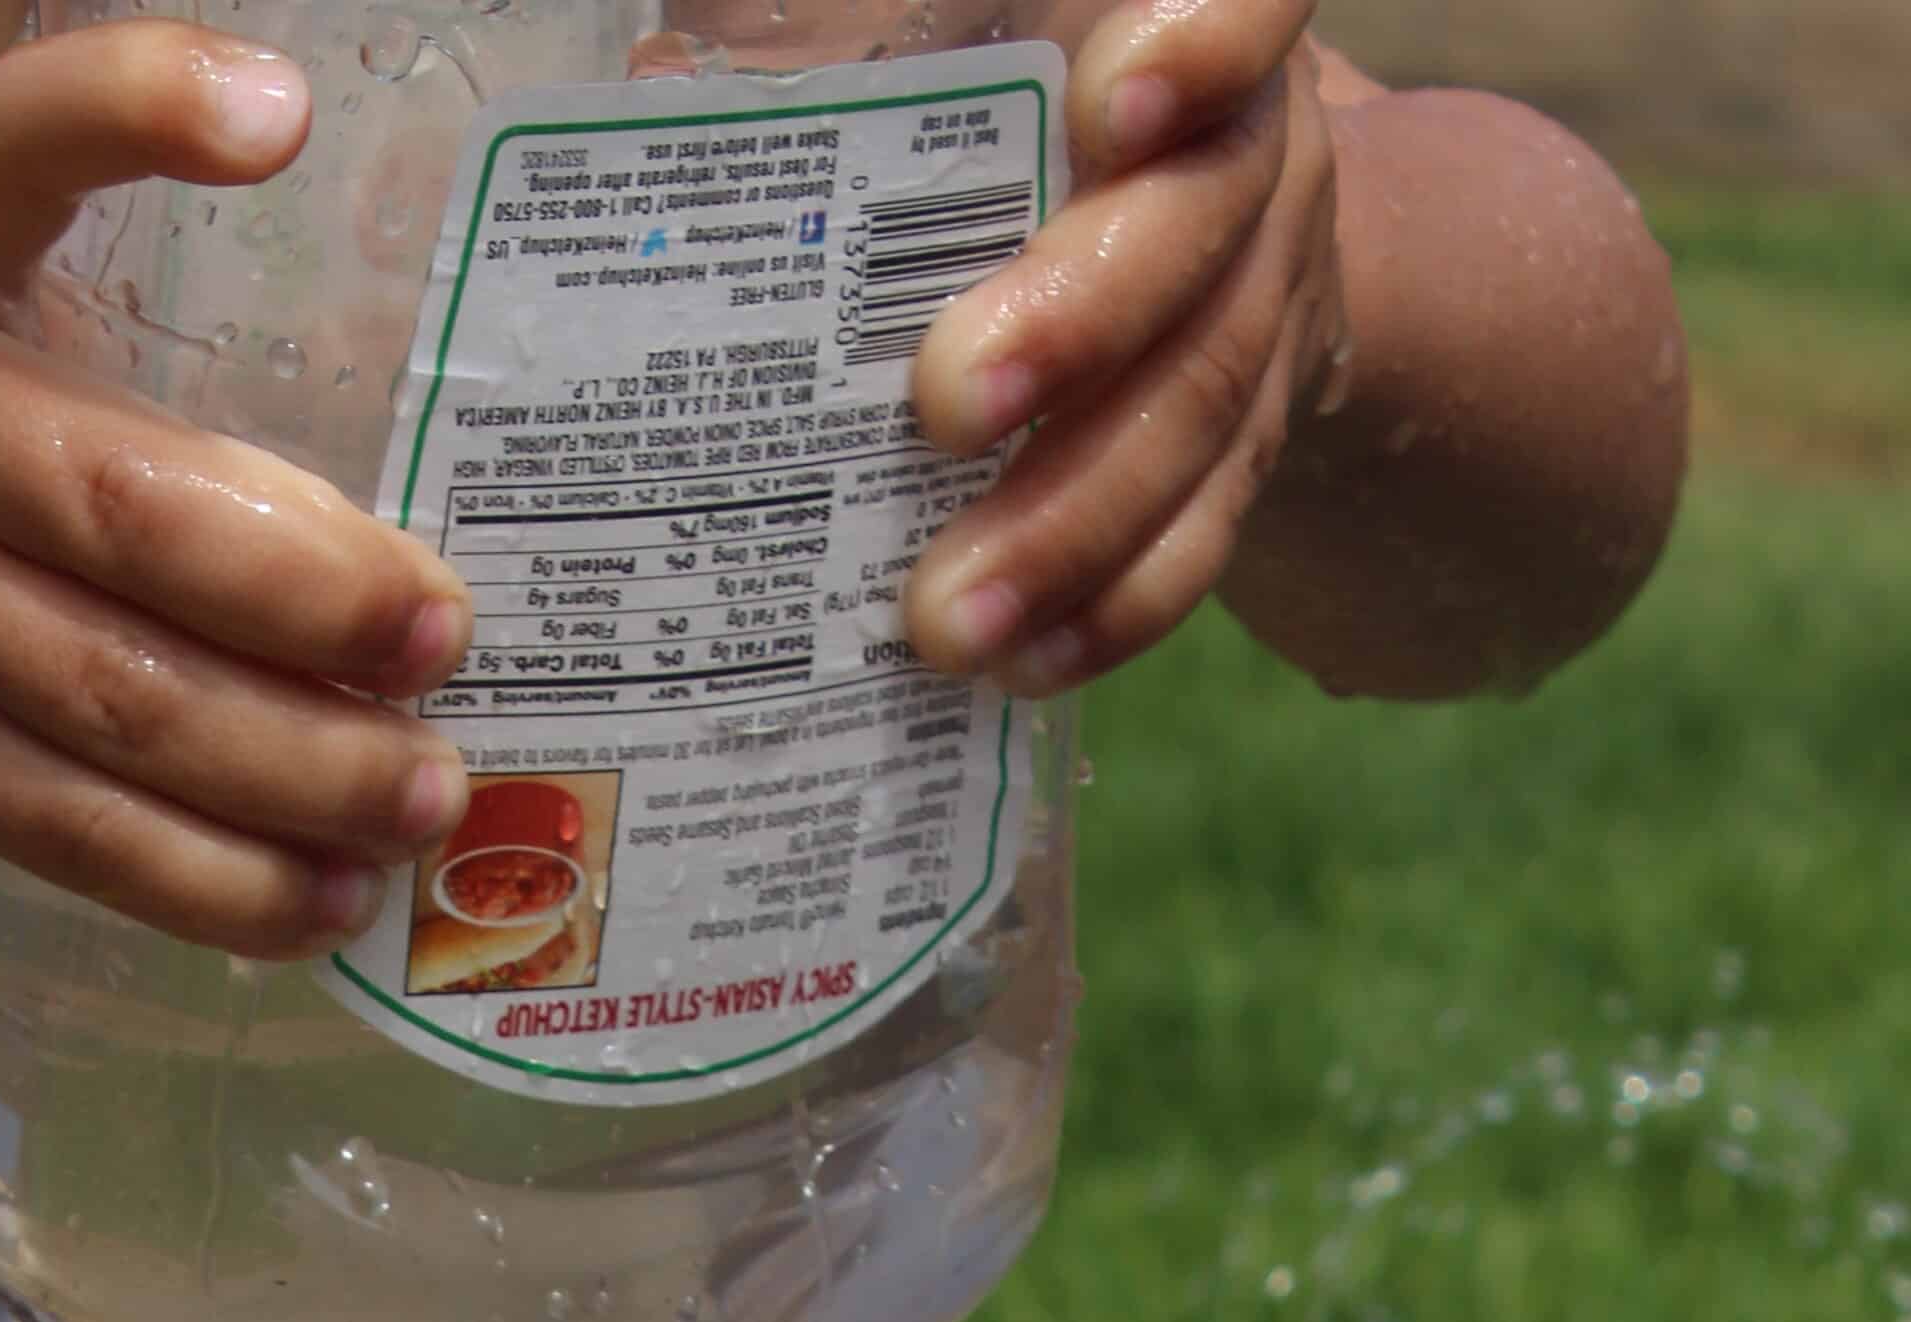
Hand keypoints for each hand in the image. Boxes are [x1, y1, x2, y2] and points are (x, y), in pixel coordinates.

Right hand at [0, 26, 471, 956]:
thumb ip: (87, 386)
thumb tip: (361, 558)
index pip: (9, 145)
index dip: (135, 110)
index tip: (282, 117)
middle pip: (127, 507)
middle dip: (313, 589)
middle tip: (440, 631)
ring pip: (117, 698)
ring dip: (296, 764)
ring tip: (419, 791)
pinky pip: (74, 828)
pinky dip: (212, 878)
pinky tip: (319, 896)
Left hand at [901, 0, 1350, 701]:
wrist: (1157, 226)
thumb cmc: (989, 115)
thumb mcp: (923, 52)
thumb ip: (833, 61)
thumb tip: (650, 100)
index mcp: (1165, 21)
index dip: (1201, 41)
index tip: (1104, 109)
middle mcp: (1242, 153)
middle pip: (1200, 224)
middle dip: (1080, 322)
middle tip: (944, 410)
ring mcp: (1259, 302)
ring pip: (1206, 405)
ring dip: (1075, 526)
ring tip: (948, 619)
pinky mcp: (1250, 441)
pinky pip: (1206, 534)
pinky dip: (1112, 610)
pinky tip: (1018, 667)